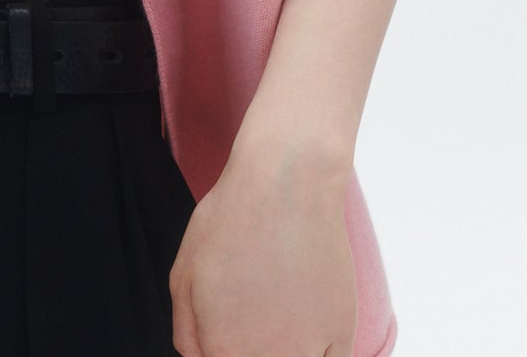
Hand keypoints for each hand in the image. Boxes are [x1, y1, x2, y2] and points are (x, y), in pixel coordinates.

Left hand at [167, 141, 357, 356]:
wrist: (287, 186)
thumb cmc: (233, 220)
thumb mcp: (184, 271)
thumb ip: (187, 329)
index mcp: (223, 349)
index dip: (221, 342)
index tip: (228, 317)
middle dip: (249, 341)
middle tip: (253, 297)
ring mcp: (308, 351)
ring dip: (284, 344)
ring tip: (278, 299)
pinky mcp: (343, 337)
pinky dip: (319, 346)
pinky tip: (307, 312)